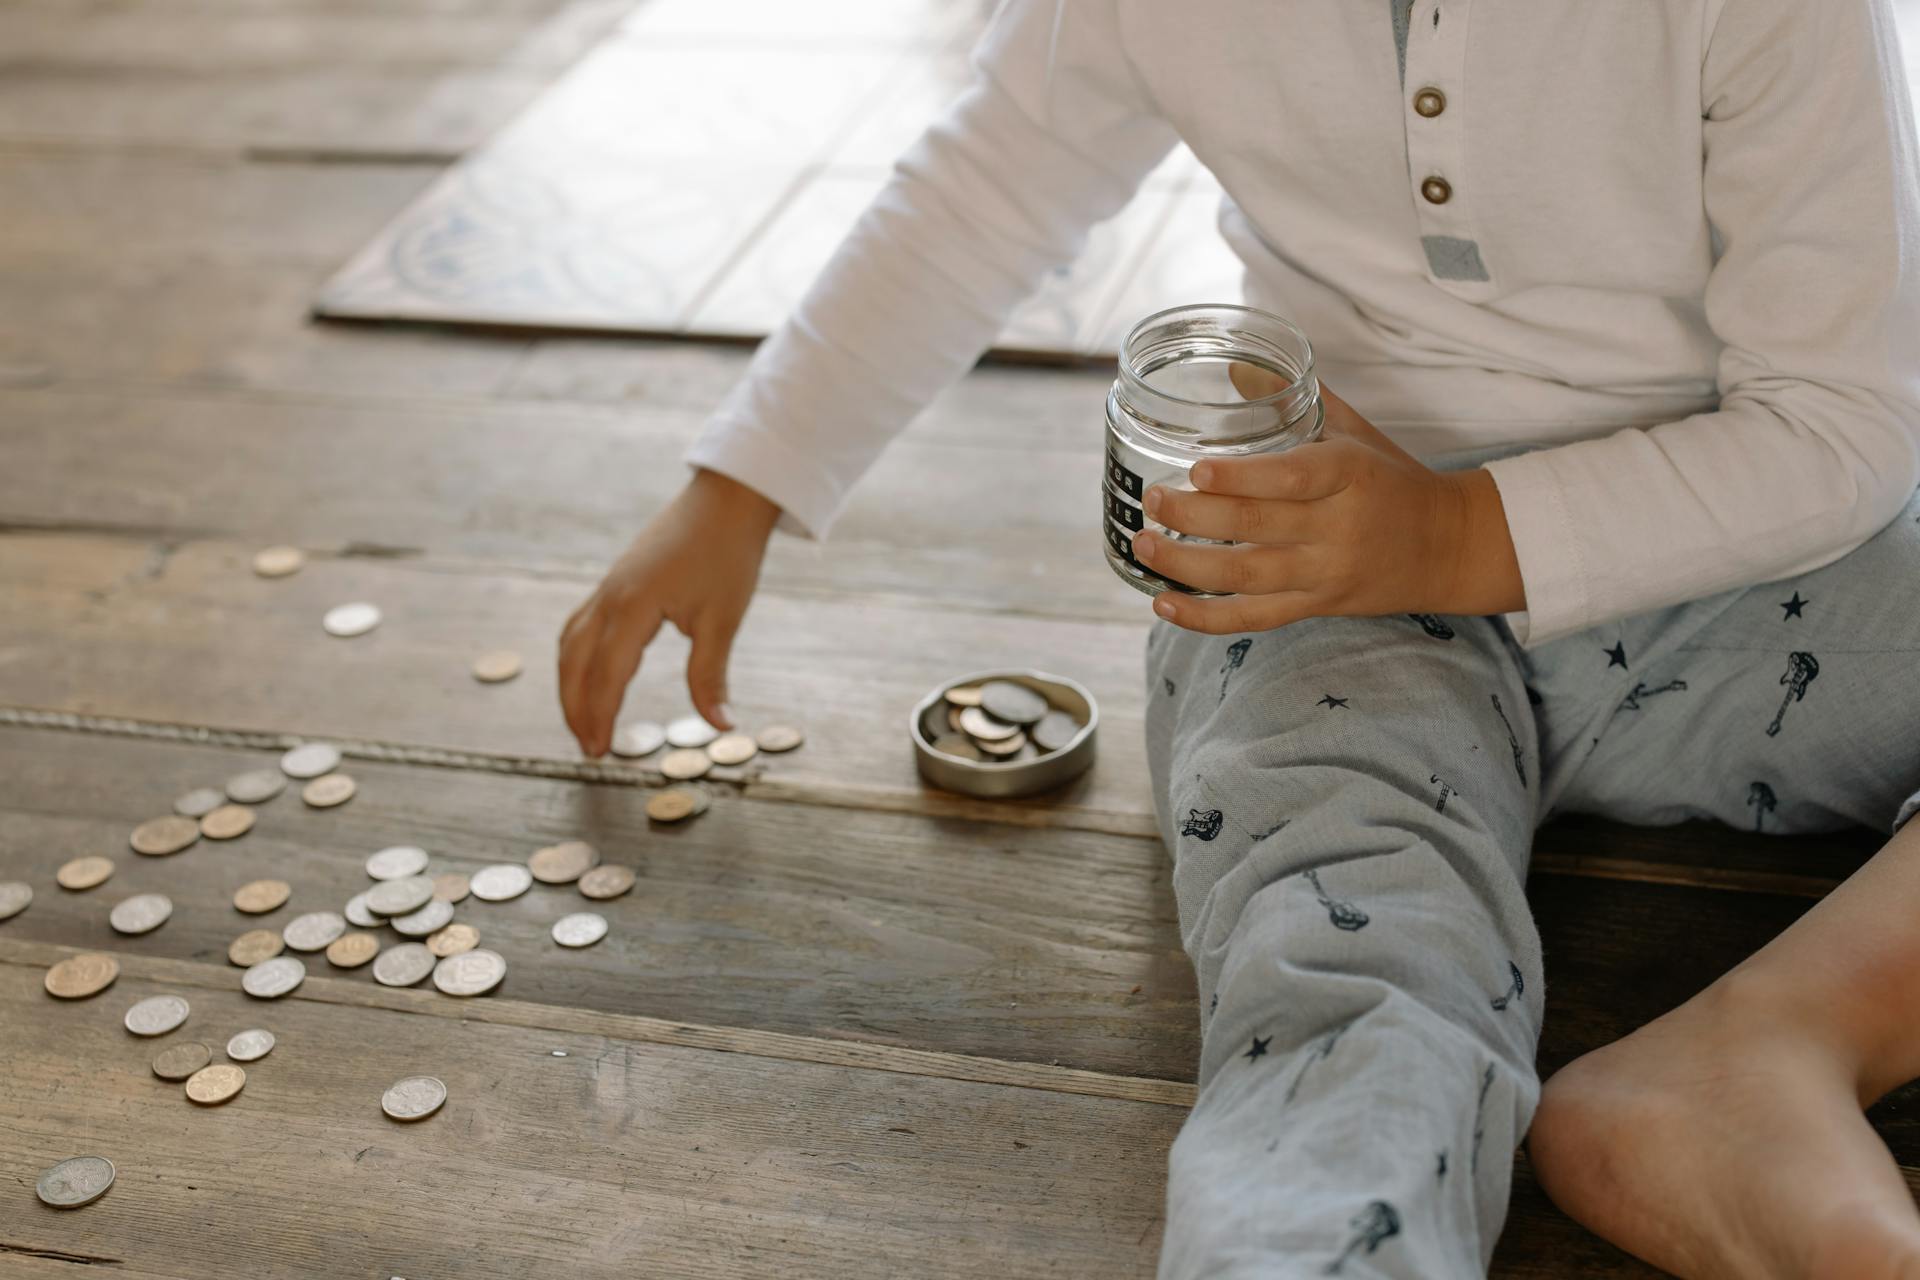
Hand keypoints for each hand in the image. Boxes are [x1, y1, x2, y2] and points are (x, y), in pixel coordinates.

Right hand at [559, 468, 779, 756]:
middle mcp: (610, 597)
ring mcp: (608, 586)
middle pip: (575, 664)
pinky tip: (586, 674)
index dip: (600, 718)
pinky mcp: (615, 581)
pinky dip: (576, 657)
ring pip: (571, 644)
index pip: (606, 677)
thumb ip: (711, 675)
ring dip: (571, 685)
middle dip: (576, 709)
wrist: (726, 500)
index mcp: (633, 607)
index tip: (600, 753)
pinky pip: (581, 625)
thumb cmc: (728, 554)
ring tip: (583, 722)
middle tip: (589, 750)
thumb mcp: (723, 619)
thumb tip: (720, 725)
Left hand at [1132, 380, 1524, 633]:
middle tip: (1153, 501)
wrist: (1448, 547)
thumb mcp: (1353, 432)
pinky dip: (1205, 617)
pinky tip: (1164, 604)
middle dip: (1195, 516)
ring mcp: (1325, 573)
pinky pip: (1254, 619)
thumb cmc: (1391, 480)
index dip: (1241, 478)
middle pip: (1256, 527)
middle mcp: (1337, 527)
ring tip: (1145, 546)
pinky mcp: (1317, 607)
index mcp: (1349, 475)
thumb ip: (1295, 399)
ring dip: (1188, 566)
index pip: (1291, 477)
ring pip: (1247, 577)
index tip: (1196, 469)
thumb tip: (1235, 365)